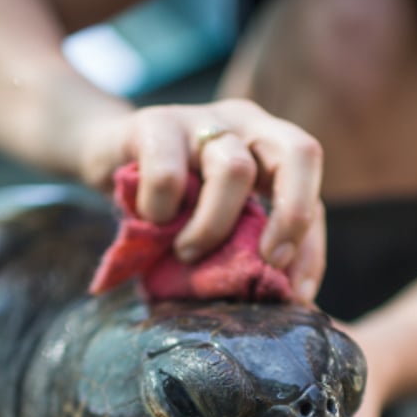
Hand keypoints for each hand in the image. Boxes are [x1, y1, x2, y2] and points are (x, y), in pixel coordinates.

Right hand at [76, 98, 325, 302]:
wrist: (103, 155)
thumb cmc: (171, 200)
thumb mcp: (218, 220)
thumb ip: (250, 245)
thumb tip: (289, 299)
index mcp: (269, 145)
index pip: (313, 191)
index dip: (312, 243)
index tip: (295, 292)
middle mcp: (245, 122)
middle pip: (299, 151)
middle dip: (293, 215)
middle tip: (269, 261)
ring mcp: (201, 117)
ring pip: (234, 170)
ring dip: (214, 228)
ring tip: (187, 254)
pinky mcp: (153, 122)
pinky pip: (168, 176)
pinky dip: (161, 212)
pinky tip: (151, 221)